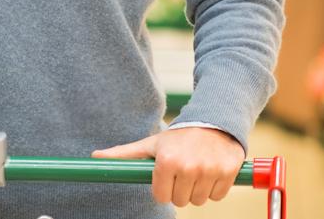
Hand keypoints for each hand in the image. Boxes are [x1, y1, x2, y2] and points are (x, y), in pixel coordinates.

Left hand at [92, 127, 244, 207]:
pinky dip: (215, 187)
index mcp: (166, 161)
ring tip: (197, 169)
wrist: (213, 121)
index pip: (161, 197)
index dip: (163, 188)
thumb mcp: (151, 144)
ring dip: (198, 189)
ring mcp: (209, 170)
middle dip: (180, 189)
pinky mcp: (228, 172)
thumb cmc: (178, 137)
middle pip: (180, 201)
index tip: (167, 175)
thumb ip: (124, 154)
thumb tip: (95, 157)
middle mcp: (188, 167)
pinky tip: (211, 170)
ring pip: (200, 200)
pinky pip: (218, 196)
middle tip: (183, 171)